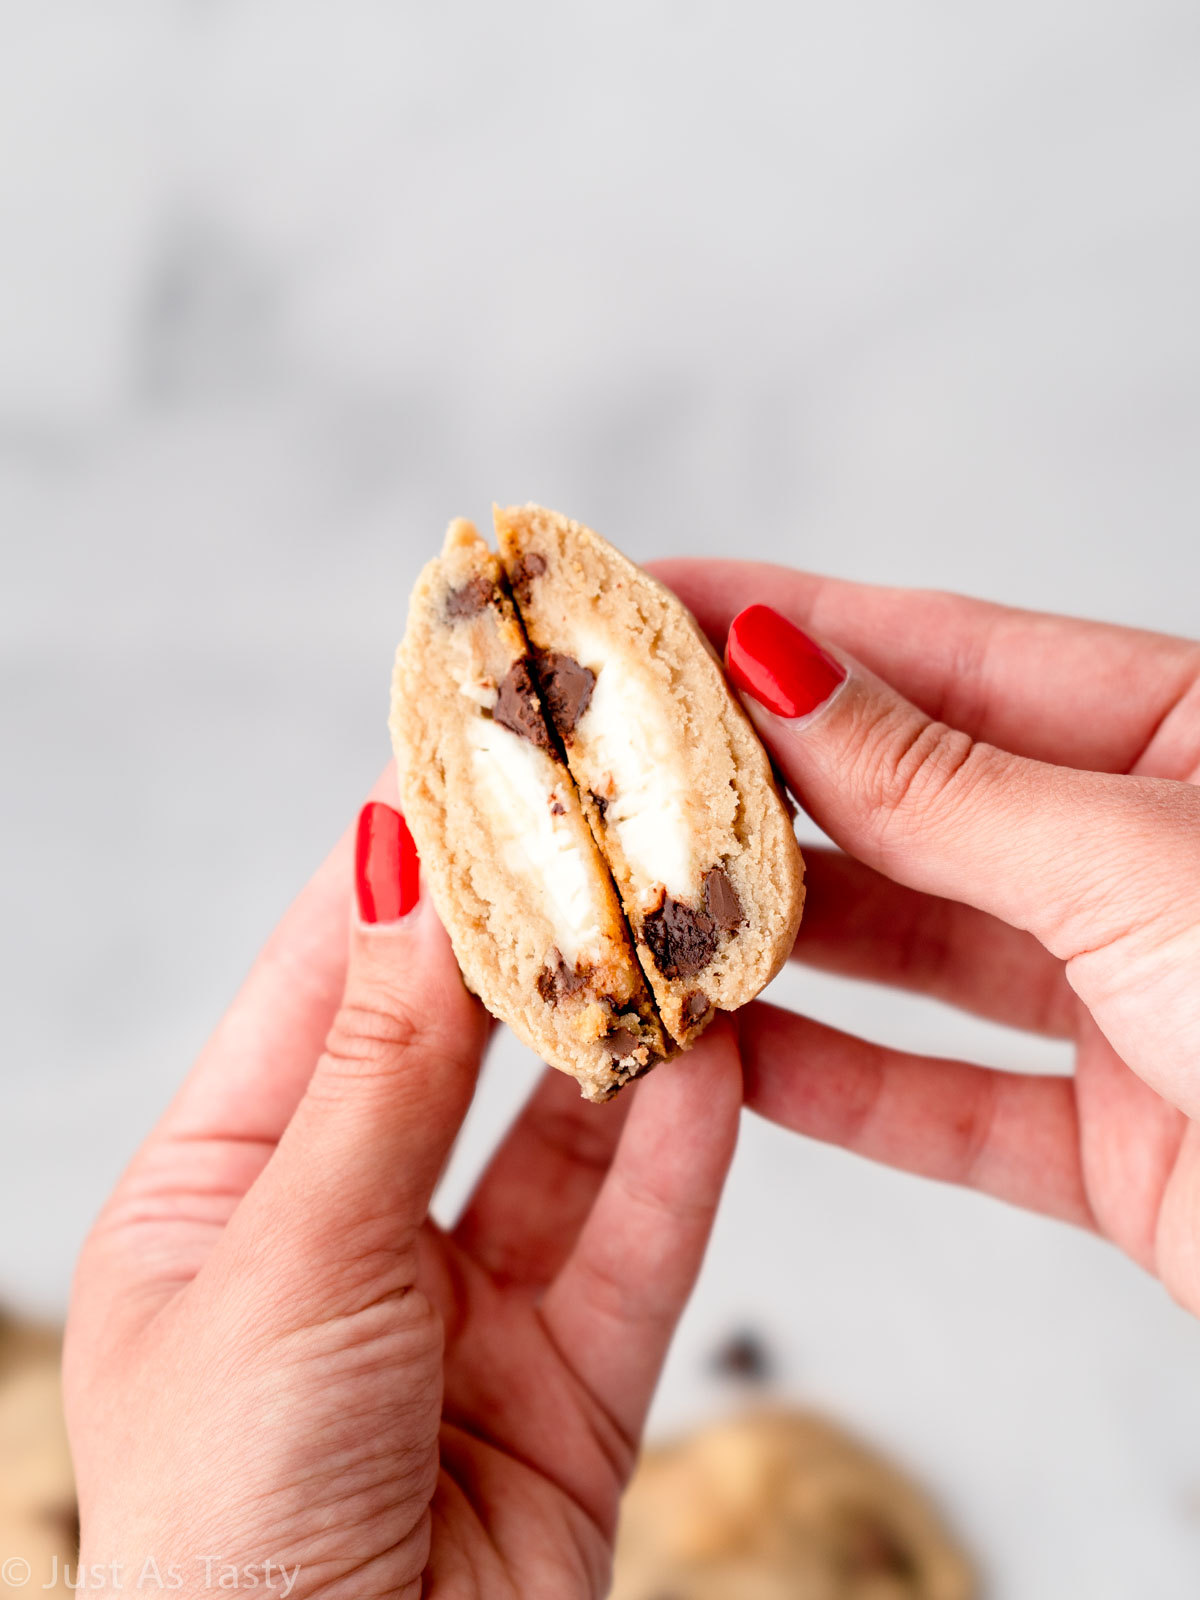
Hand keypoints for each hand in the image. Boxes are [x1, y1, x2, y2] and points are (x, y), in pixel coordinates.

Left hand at [63, 783, 740, 1599]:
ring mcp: (462, 1308)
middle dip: (531, 939)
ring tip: (687, 912)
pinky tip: (723, 1049)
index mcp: (220, 1190)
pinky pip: (639, 1237)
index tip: (471, 756)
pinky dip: (684, 1143)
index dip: (398, 866)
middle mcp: (342, 1231)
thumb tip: (399, 858)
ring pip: (564, 1133)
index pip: (322, 981)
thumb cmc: (226, 1524)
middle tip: (606, 814)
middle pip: (455, 1046)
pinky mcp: (574, 1382)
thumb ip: (378, 1061)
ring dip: (625, 1030)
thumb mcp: (290, 1252)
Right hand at [656, 561, 1199, 1313]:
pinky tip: (723, 1053)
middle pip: (899, 802)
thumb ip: (938, 780)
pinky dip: (835, 1084)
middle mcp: (1136, 855)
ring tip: (631, 904)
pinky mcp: (1114, 1141)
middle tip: (596, 760)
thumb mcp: (1133, 855)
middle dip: (744, 784)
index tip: (639, 601)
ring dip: (770, 939)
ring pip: (907, 953)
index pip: (931, 651)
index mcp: (1175, 736)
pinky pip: (945, 1103)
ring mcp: (1121, 998)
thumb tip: (778, 657)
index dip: (774, 620)